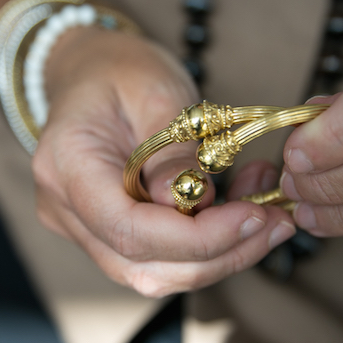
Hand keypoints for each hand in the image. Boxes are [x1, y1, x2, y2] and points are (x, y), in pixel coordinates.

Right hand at [32, 27, 295, 296]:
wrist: (92, 70)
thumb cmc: (121, 70)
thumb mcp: (156, 90)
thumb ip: (174, 150)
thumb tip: (199, 203)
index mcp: (67, 166)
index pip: (128, 228)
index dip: (196, 237)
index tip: (253, 216)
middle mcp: (67, 209)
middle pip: (144, 265)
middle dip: (220, 254)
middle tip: (276, 222)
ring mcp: (85, 226)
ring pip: (156, 272)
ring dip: (221, 254)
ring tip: (269, 215)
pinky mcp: (110, 232)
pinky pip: (161, 256)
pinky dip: (209, 244)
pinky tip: (244, 210)